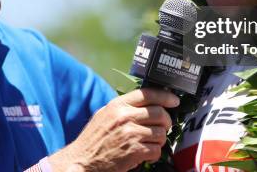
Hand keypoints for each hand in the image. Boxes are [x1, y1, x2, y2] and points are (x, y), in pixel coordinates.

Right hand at [47, 88, 179, 171]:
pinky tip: (145, 154)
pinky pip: (156, 149)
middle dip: (167, 121)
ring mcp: (130, 134)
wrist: (82, 161)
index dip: (165, 96)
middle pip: (159, 113)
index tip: (174, 100)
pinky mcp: (134, 151)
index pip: (147, 94)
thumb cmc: (93, 140)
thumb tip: (146, 102)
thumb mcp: (104, 115)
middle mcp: (125, 117)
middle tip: (164, 126)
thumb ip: (122, 107)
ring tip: (150, 142)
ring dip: (160, 139)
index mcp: (117, 105)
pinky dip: (154, 153)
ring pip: (161, 133)